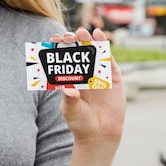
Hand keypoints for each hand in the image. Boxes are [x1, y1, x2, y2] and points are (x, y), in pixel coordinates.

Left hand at [49, 27, 125, 150]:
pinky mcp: (112, 76)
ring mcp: (97, 74)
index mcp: (69, 79)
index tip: (53, 40)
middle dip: (71, 42)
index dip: (58, 48)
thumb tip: (67, 90)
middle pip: (76, 52)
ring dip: (86, 40)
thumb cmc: (81, 123)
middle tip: (67, 36)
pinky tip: (98, 35)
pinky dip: (103, 45)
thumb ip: (69, 100)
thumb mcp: (71, 111)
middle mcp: (82, 74)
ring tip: (81, 32)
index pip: (62, 60)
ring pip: (91, 51)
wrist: (100, 134)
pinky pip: (107, 57)